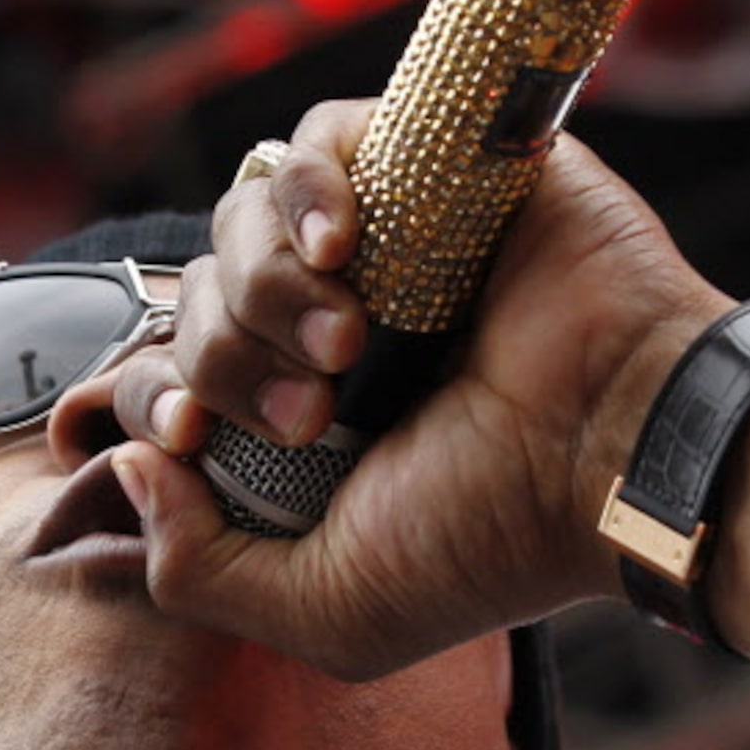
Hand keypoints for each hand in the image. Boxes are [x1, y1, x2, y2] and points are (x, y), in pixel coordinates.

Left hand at [105, 99, 732, 677]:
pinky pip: (313, 137)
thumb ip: (199, 571)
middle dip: (224, 359)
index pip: (167, 372)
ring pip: (241, 215)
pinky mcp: (428, 164)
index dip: (151, 396)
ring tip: (347, 345)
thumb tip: (129, 464)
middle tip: (315, 412)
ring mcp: (381, 239)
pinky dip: (305, 191)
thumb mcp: (329, 612)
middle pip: (195, 295)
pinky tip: (344, 254)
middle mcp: (331, 323)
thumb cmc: (496, 536)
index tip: (190, 439)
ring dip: (265, 288)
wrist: (620, 450)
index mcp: (300, 417)